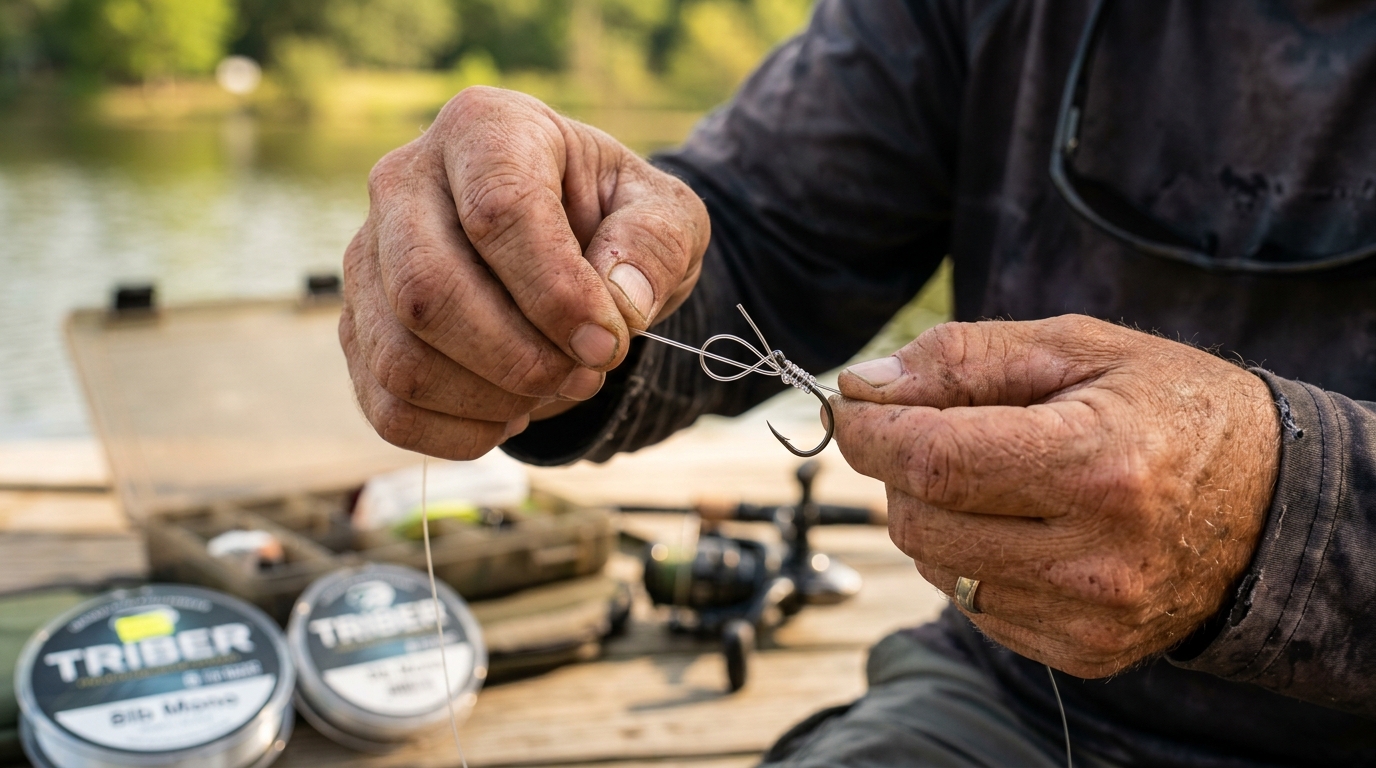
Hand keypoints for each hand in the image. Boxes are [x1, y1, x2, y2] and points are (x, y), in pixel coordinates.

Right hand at [341, 87, 709, 458]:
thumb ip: (655, 244)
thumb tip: (618, 301)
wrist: (573, 247)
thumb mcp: (665, 214)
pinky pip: (387, 405)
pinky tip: (510, 415)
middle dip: (519, 359)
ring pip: (401, 357)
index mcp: (484, 129)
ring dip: (492, 401)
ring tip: (555, 389)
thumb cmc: (615, 221)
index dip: (556, 293)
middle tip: (588, 373)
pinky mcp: (360, 327)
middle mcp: (403, 182)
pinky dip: (460, 433)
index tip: (609, 341)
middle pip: (428, 291)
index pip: (497, 212)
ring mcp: (368, 259)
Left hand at [832, 315, 1280, 676]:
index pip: (933, 461)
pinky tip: (1022, 526)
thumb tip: (864, 385)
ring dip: (934, 514)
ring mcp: (1091, 616)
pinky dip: (971, 559)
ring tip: (994, 477)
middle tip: (938, 431)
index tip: (854, 406)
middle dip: (902, 469)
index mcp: (1099, 464)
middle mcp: (1096, 556)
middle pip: (919, 520)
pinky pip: (972, 605)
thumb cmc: (1169, 407)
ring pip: (934, 566)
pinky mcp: (1084, 653)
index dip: (870, 432)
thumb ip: (962, 358)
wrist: (1272, 502)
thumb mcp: (1077, 348)